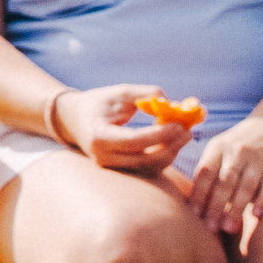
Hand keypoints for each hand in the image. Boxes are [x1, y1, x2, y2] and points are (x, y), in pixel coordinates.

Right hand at [57, 83, 192, 175]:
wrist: (74, 120)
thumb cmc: (98, 103)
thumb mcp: (119, 92)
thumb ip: (145, 94)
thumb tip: (173, 103)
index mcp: (98, 136)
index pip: (134, 141)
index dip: (159, 135)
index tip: (179, 125)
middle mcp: (103, 157)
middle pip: (145, 159)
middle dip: (171, 146)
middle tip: (188, 131)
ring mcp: (111, 167)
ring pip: (150, 167)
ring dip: (171, 152)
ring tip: (184, 135)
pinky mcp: (121, 170)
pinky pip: (147, 168)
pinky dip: (163, 156)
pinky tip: (172, 142)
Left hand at [188, 111, 262, 246]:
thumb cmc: (239, 144)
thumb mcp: (220, 148)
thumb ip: (209, 170)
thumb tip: (195, 202)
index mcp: (217, 148)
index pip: (205, 173)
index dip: (198, 194)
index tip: (193, 215)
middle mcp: (237, 152)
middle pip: (224, 183)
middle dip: (216, 206)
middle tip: (210, 228)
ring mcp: (258, 158)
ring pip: (245, 186)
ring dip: (236, 208)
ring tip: (228, 228)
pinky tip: (256, 215)